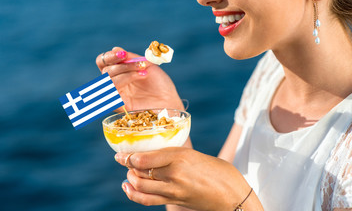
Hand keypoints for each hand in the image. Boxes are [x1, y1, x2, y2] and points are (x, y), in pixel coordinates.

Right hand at [96, 47, 183, 111]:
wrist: (169, 99)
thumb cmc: (159, 84)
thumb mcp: (146, 64)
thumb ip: (130, 58)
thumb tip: (115, 49)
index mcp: (119, 73)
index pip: (103, 63)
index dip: (109, 56)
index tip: (122, 53)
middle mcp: (115, 84)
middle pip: (105, 71)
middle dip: (122, 64)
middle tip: (139, 64)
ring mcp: (116, 94)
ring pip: (108, 79)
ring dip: (125, 70)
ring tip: (142, 69)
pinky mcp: (119, 105)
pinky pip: (112, 90)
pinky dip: (126, 79)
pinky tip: (141, 75)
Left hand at [114, 148, 261, 210]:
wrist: (233, 195)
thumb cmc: (217, 171)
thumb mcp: (195, 155)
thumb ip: (174, 155)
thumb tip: (153, 155)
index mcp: (181, 156)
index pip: (145, 158)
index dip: (129, 156)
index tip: (122, 153)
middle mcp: (174, 173)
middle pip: (140, 171)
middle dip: (127, 166)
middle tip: (124, 160)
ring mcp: (173, 190)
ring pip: (141, 186)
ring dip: (130, 179)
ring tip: (128, 174)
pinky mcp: (175, 201)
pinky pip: (148, 200)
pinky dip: (134, 194)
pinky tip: (128, 188)